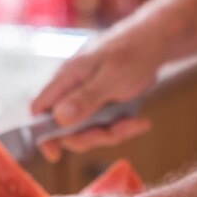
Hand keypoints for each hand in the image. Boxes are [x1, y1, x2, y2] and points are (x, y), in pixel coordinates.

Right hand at [31, 20, 166, 161]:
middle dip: (91, 137)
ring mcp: (87, 98)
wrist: (157, 41)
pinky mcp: (101, 104)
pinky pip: (105, 126)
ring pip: (88, 131)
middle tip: (115, 132)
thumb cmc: (133, 52)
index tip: (56, 155)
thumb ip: (85, 98)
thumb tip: (58, 118)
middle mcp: (72, 89)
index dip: (43, 134)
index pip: (39, 109)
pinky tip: (140, 120)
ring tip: (135, 122)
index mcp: (67, 78)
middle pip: (66, 129)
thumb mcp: (111, 78)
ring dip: (112, 133)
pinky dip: (122, 128)